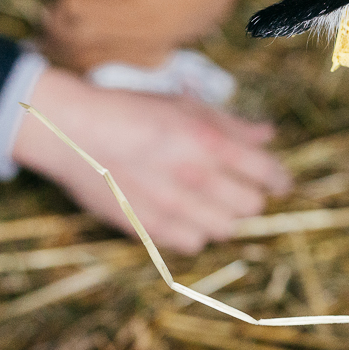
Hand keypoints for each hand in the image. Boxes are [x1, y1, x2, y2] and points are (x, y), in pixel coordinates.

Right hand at [13, 67, 293, 252]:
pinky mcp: (147, 227)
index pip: (268, 173)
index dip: (279, 179)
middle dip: (250, 196)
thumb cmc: (128, 111)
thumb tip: (268, 134)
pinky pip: (192, 244)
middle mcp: (195, 178)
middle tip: (237, 188)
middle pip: (252, 206)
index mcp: (209, 143)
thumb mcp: (184, 106)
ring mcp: (171, 206)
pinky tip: (184, 217)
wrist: (69, 131)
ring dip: (224, 217)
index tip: (278, 182)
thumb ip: (231, 124)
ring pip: (226, 229)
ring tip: (209, 202)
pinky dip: (195, 234)